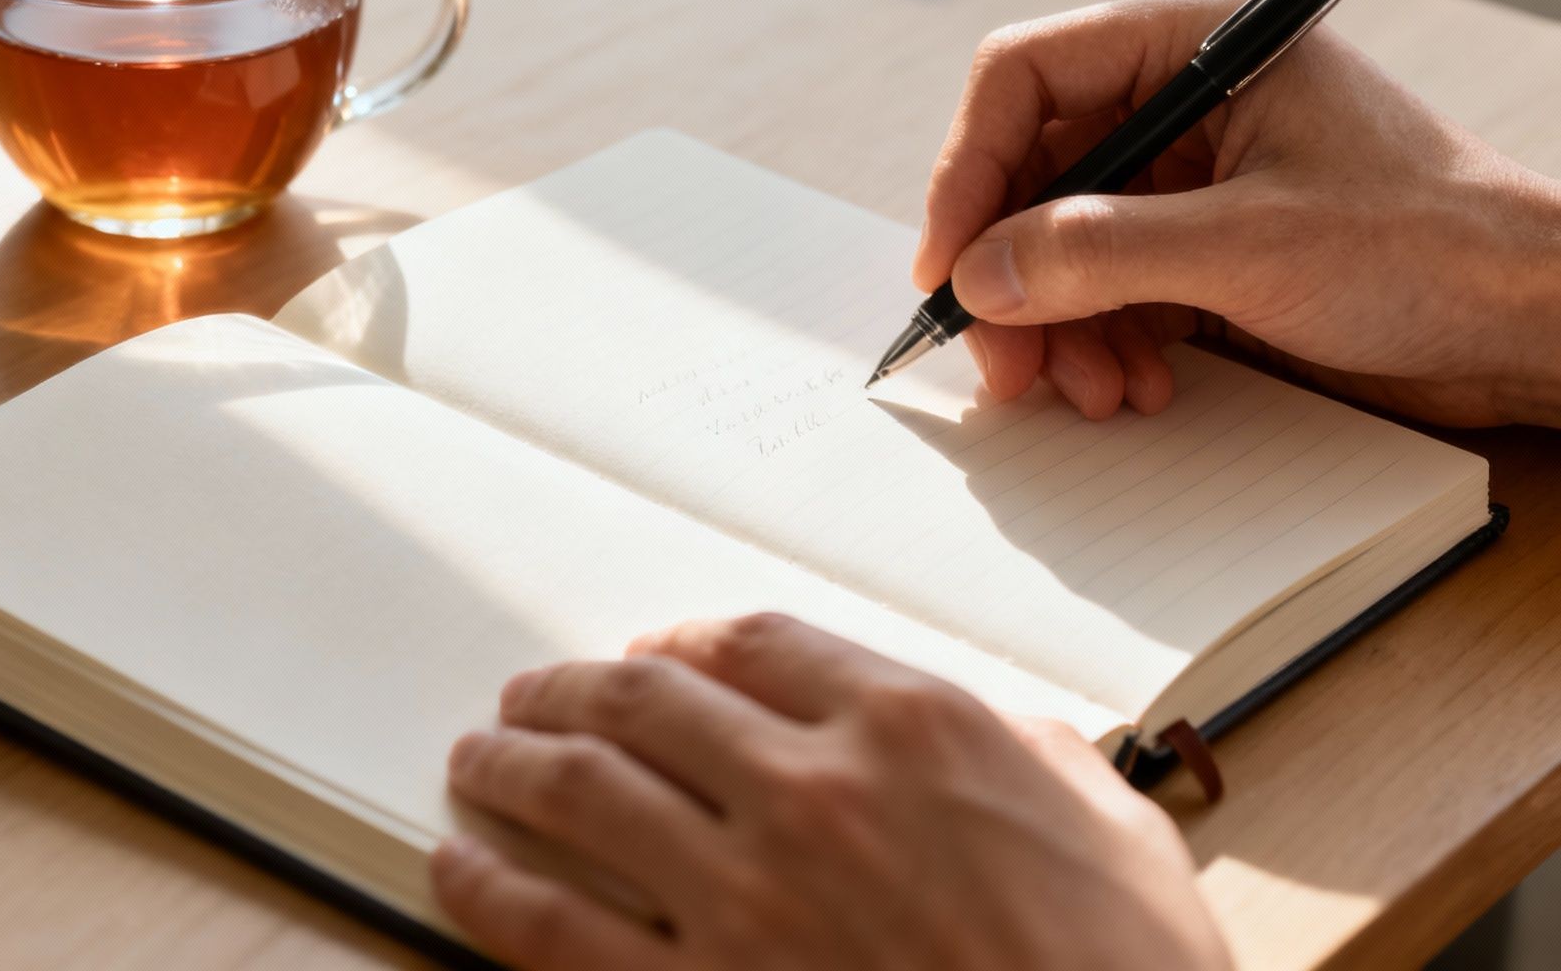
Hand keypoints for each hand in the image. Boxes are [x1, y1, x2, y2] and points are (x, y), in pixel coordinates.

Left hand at [429, 613, 1229, 970]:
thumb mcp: (1114, 830)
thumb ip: (1031, 753)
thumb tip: (994, 731)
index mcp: (908, 728)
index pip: (753, 643)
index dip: (683, 642)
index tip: (653, 653)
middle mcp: (810, 790)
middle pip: (645, 702)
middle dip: (572, 689)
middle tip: (534, 693)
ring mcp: (745, 895)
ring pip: (582, 793)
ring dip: (513, 765)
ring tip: (480, 757)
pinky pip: (554, 929)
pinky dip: (489, 890)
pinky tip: (458, 869)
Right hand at [913, 0, 1560, 427]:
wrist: (1531, 324)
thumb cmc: (1435, 247)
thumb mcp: (1250, 246)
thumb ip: (1100, 253)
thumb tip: (978, 274)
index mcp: (1200, 44)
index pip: (1027, 78)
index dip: (968, 171)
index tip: (947, 267)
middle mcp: (1186, 99)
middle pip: (1032, 173)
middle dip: (1011, 273)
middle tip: (1004, 359)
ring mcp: (1192, 177)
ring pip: (1058, 242)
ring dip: (1057, 324)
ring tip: (1090, 389)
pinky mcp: (1202, 248)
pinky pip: (1105, 289)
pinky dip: (1099, 343)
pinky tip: (1131, 386)